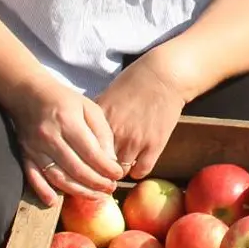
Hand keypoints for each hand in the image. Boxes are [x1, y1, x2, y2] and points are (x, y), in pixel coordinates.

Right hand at [13, 79, 123, 206]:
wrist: (29, 93)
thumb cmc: (64, 100)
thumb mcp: (89, 108)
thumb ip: (101, 133)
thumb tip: (110, 161)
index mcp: (68, 122)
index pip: (91, 153)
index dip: (106, 168)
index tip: (118, 175)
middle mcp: (51, 137)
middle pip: (76, 168)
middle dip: (96, 183)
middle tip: (110, 189)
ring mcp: (35, 148)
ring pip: (58, 177)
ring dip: (78, 191)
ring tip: (95, 197)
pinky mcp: (25, 154)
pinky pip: (32, 177)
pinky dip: (42, 191)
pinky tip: (53, 202)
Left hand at [95, 54, 191, 180]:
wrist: (165, 76)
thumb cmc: (136, 81)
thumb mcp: (108, 94)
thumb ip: (96, 115)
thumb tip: (82, 129)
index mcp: (100, 119)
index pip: (85, 149)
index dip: (87, 156)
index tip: (91, 159)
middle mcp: (115, 132)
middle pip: (100, 164)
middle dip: (102, 167)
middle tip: (106, 167)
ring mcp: (134, 140)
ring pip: (119, 171)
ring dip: (119, 170)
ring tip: (122, 165)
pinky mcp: (154, 145)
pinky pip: (140, 171)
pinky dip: (138, 170)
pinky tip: (138, 163)